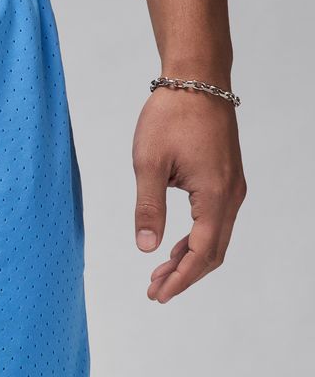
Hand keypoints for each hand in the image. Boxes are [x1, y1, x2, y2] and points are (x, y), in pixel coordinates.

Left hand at [132, 86, 245, 302]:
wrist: (196, 81)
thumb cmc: (170, 117)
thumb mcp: (148, 164)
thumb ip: (147, 208)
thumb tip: (146, 248)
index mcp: (213, 195)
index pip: (200, 252)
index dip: (180, 278)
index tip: (158, 295)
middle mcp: (230, 195)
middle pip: (212, 251)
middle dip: (184, 275)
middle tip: (154, 292)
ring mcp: (231, 187)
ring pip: (215, 238)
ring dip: (188, 259)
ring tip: (158, 275)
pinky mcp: (225, 179)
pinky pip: (214, 221)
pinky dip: (194, 240)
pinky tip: (172, 247)